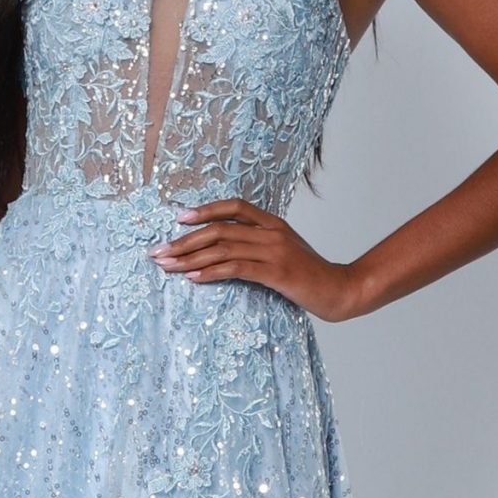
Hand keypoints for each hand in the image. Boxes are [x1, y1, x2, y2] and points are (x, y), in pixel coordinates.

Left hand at [149, 199, 358, 321]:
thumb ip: (259, 245)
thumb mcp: (284, 252)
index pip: (234, 207)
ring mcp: (274, 251)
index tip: (179, 219)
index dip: (205, 210)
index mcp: (273, 223)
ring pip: (222, 249)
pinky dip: (210, 273)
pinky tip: (192, 278)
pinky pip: (235, 268)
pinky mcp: (275, 272)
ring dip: (189, 259)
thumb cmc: (308, 276)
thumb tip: (225, 251)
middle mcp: (271, 232)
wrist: (339, 290)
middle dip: (184, 240)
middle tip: (159, 251)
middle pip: (219, 230)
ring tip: (167, 266)